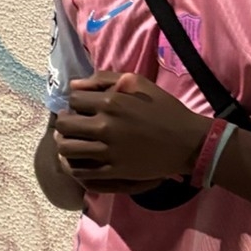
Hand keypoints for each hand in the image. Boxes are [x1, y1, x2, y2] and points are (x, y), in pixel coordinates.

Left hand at [54, 72, 207, 191]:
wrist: (186, 142)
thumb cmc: (164, 109)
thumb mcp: (139, 83)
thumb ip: (105, 79)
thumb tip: (74, 85)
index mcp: (111, 102)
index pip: (73, 100)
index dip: (74, 102)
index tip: (81, 107)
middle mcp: (105, 126)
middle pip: (64, 124)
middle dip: (64, 123)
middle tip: (72, 124)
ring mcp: (108, 150)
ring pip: (67, 148)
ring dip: (65, 144)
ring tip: (71, 142)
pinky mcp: (113, 170)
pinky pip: (81, 170)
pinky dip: (73, 166)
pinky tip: (77, 160)